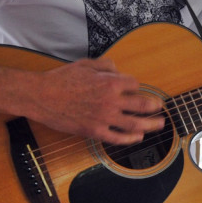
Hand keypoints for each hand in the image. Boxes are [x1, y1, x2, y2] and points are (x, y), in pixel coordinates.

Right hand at [25, 56, 164, 144]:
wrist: (41, 96)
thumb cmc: (62, 78)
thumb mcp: (86, 64)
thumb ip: (106, 65)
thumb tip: (118, 70)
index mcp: (110, 82)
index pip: (135, 84)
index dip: (135, 86)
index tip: (134, 88)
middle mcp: (111, 101)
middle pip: (143, 105)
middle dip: (155, 106)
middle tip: (160, 107)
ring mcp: (104, 118)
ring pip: (135, 124)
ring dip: (151, 125)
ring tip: (160, 124)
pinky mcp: (94, 131)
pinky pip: (118, 138)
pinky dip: (131, 138)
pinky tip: (138, 137)